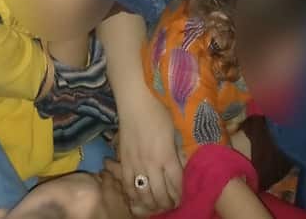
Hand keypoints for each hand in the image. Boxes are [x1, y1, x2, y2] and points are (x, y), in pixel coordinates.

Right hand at [118, 86, 182, 213]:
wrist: (135, 99)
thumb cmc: (158, 110)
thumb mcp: (174, 131)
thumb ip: (177, 151)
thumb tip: (181, 166)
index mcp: (166, 155)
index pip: (176, 184)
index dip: (179, 195)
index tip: (181, 199)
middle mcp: (151, 163)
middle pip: (159, 194)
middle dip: (166, 204)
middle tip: (170, 205)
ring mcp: (135, 163)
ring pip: (142, 194)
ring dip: (150, 203)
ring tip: (155, 205)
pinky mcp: (123, 160)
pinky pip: (127, 185)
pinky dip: (132, 195)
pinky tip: (137, 197)